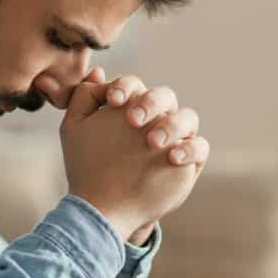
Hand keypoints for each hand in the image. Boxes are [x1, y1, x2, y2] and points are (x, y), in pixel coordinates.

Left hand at [60, 76, 208, 241]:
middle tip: (133, 120)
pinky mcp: (188, 161)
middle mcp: (156, 118)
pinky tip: (172, 157)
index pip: (134, 85)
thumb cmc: (89, 165)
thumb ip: (84, 97)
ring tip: (152, 142)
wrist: (103, 206)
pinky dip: (190, 148)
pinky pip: (201, 146)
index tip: (113, 101)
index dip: (125, 87)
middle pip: (164, 96)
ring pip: (188, 117)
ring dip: (172, 125)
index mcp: (131, 106)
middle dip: (150, 102)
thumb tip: (97, 71)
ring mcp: (174, 139)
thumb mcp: (75, 130)